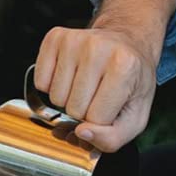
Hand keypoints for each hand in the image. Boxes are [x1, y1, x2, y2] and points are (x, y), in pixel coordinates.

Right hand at [33, 24, 157, 151]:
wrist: (127, 42)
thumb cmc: (131, 82)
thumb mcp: (135, 117)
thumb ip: (112, 138)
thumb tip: (81, 133)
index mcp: (125, 66)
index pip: (97, 119)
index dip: (102, 121)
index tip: (112, 104)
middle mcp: (98, 48)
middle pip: (74, 109)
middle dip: (84, 111)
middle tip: (98, 94)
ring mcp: (74, 40)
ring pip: (55, 98)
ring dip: (68, 99)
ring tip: (85, 84)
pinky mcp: (55, 38)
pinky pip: (40, 83)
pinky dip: (52, 86)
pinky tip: (70, 75)